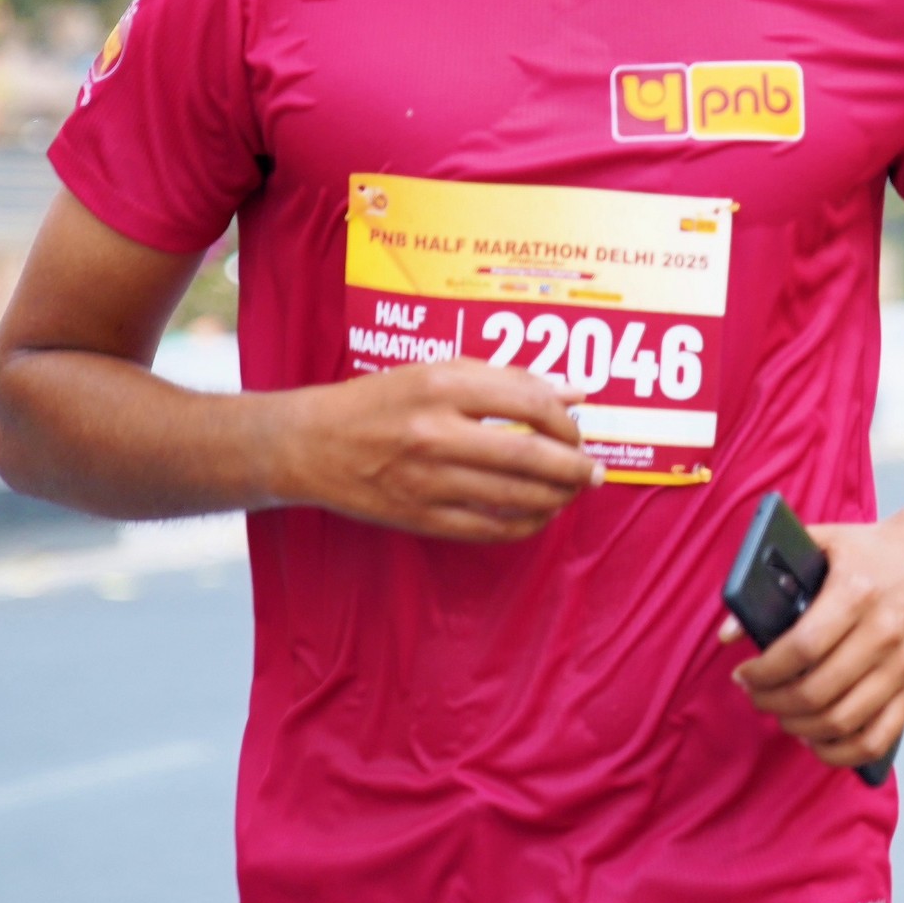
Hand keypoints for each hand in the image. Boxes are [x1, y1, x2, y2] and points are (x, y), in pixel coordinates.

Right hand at [266, 359, 595, 542]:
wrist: (309, 444)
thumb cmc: (379, 401)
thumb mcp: (438, 373)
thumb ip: (508, 379)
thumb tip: (575, 390)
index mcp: (443, 387)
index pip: (531, 404)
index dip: (566, 423)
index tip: (578, 430)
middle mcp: (436, 433)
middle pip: (530, 457)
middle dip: (574, 468)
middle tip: (594, 472)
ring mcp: (427, 480)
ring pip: (514, 497)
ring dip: (556, 499)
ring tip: (571, 493)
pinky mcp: (418, 517)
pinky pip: (488, 529)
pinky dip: (523, 525)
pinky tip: (538, 516)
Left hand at [722, 514, 903, 769]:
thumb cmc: (875, 551)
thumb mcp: (822, 543)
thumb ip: (771, 578)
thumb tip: (728, 632)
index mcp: (857, 592)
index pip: (801, 649)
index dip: (764, 672)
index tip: (744, 675)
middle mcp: (884, 631)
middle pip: (817, 692)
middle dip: (773, 703)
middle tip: (757, 696)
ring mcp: (903, 664)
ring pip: (843, 721)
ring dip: (801, 728)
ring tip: (783, 715)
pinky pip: (878, 738)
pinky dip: (842, 752)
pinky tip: (819, 740)